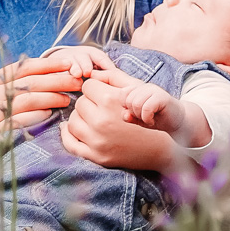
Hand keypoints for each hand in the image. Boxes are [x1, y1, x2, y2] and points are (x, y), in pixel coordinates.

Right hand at [0, 50, 110, 146]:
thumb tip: (48, 76)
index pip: (24, 67)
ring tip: (68, 99)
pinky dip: (36, 116)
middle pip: (30, 81)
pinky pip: (19, 120)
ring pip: (27, 99)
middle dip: (57, 79)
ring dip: (51, 97)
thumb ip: (14, 87)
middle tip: (77, 80)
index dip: (48, 64)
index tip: (69, 62)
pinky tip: (49, 114)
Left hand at [59, 69, 177, 170]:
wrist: (161, 148)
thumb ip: (112, 77)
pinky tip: (74, 130)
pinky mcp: (97, 157)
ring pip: (72, 122)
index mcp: (111, 101)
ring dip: (80, 118)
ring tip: (91, 119)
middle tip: (98, 108)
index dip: (94, 88)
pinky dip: (68, 135)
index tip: (100, 93)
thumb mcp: (135, 91)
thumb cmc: (148, 115)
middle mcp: (102, 122)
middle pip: (79, 104)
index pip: (87, 86)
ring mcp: (98, 141)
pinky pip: (71, 143)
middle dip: (88, 104)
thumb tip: (90, 73)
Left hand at [122, 84, 184, 136]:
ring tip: (149, 119)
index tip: (137, 114)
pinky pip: (146, 108)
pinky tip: (153, 121)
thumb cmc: (157, 119)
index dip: (127, 107)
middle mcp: (146, 86)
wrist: (178, 122)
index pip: (123, 94)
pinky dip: (147, 118)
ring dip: (141, 117)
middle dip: (134, 114)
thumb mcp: (139, 119)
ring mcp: (154, 90)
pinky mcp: (162, 96)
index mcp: (139, 89)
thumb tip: (125, 115)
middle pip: (128, 100)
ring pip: (136, 104)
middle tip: (145, 117)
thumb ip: (129, 117)